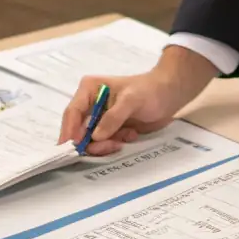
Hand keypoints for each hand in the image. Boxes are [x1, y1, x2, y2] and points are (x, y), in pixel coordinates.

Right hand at [57, 46, 217, 155]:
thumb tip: (94, 136)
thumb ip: (113, 118)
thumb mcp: (131, 100)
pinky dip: (115, 143)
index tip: (72, 148)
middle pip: (79, 130)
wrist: (168, 95)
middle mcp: (90, 104)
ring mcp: (99, 118)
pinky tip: (131, 134)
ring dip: (107, 144)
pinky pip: (104, 143)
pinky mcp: (109, 129)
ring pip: (91, 140)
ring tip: (126, 136)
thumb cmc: (149, 91)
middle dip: (92, 142)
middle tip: (111, 145)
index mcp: (89, 90)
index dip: (70, 131)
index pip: (72, 112)